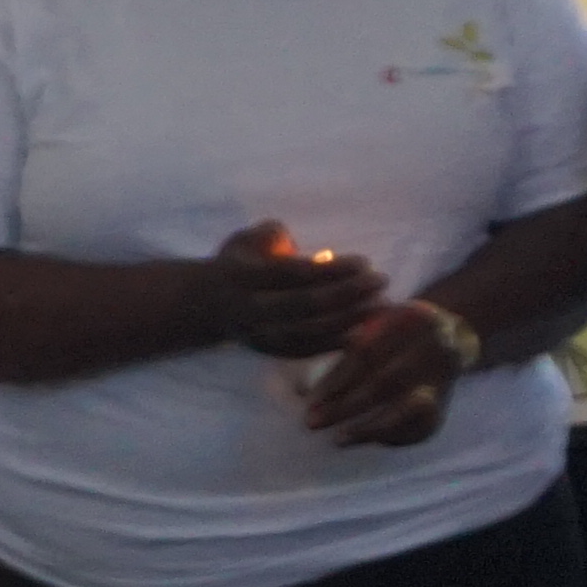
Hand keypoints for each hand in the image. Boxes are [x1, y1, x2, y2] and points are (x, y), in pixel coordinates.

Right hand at [188, 221, 385, 358]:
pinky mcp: (268, 350)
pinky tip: (362, 333)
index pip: (292, 273)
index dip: (331, 270)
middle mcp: (249, 308)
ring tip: (380, 305)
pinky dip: (334, 344)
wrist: (206, 304)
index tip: (364, 262)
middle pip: (303, 304)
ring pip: (307, 331)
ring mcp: (258, 333)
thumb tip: (315, 251)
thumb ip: (276, 236)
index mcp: (243, 276)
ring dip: (348, 320)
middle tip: (380, 281)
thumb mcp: (249, 238)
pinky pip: (304, 351)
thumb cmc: (239, 262)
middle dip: (347, 293)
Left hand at [299, 297, 469, 448]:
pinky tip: (363, 440)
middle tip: (313, 423)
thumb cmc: (396, 333)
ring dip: (371, 428)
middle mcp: (435, 349)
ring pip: (410, 408)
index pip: (368, 355)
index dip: (337, 379)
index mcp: (414, 321)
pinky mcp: (445, 406)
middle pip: (387, 383)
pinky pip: (421, 428)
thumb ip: (348, 354)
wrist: (451, 337)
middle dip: (347, 406)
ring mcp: (445, 379)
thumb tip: (302, 390)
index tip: (310, 399)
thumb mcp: (376, 328)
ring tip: (338, 440)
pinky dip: (391, 437)